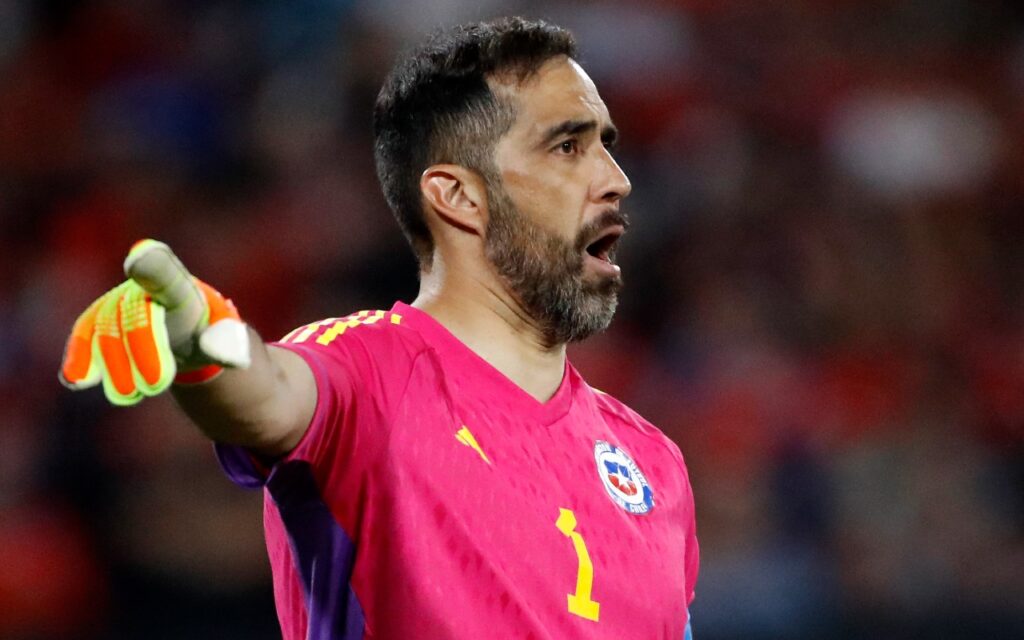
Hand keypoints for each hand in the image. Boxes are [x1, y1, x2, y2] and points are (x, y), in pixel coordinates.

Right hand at [59, 239, 250, 405]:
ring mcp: (118, 302)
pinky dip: (81, 356)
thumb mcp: (227, 341)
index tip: (138, 260)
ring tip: (128, 395)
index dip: (151, 264)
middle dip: (142, 348)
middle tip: (156, 384)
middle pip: (135, 312)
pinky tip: (77, 381)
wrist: (189, 333)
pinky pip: (86, 335)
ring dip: (114, 363)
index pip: (165, 273)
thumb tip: (229, 356)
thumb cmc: (210, 334)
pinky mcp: (99, 322)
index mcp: (179, 286)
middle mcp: (143, 287)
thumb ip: (228, 345)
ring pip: (107, 328)